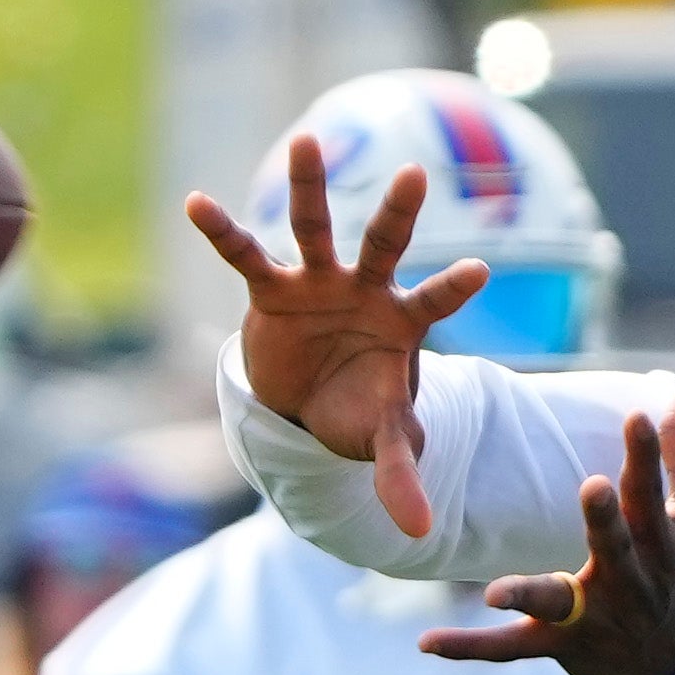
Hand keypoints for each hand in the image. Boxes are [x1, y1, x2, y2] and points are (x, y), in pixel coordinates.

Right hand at [185, 135, 486, 540]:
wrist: (310, 403)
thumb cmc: (359, 409)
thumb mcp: (381, 440)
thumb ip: (401, 475)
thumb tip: (421, 534)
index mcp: (401, 322)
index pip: (434, 300)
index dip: (453, 286)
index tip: (480, 269)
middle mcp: (364, 289)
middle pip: (383, 244)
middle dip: (398, 213)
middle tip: (417, 175)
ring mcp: (318, 282)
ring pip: (316, 227)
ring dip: (310, 186)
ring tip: (306, 140)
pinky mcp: (273, 288)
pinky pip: (245, 255)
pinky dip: (222, 231)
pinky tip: (194, 202)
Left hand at [433, 390, 674, 674]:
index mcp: (663, 545)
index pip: (653, 496)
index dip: (648, 457)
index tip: (638, 417)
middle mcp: (630, 583)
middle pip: (615, 548)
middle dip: (605, 521)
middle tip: (595, 487)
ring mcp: (592, 619)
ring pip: (557, 606)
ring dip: (528, 597)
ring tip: (496, 594)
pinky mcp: (560, 647)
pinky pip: (510, 649)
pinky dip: (469, 647)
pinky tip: (427, 643)